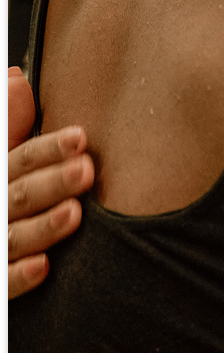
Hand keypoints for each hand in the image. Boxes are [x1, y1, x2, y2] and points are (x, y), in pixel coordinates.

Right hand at [7, 70, 94, 297]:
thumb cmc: (2, 201)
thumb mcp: (0, 160)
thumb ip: (8, 124)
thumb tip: (18, 75)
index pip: (18, 159)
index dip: (48, 149)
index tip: (81, 137)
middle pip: (17, 194)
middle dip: (51, 183)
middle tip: (87, 171)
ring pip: (10, 238)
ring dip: (40, 228)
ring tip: (74, 215)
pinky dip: (18, 277)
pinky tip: (44, 268)